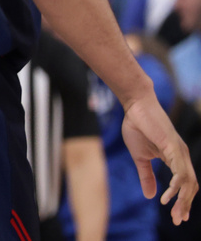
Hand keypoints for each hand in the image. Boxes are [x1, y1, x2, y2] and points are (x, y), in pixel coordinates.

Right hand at [122, 93, 197, 224]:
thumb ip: (145, 175)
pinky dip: (176, 185)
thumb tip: (149, 195)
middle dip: (185, 205)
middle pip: (190, 186)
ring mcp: (179, 151)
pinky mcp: (173, 146)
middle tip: (178, 220)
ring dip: (182, 199)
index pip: (184, 184)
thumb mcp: (139, 156)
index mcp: (175, 158)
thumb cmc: (137, 126)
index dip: (182, 201)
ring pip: (188, 181)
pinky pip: (179, 170)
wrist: (135, 106)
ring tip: (174, 212)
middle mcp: (181, 156)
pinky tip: (169, 194)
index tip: (176, 216)